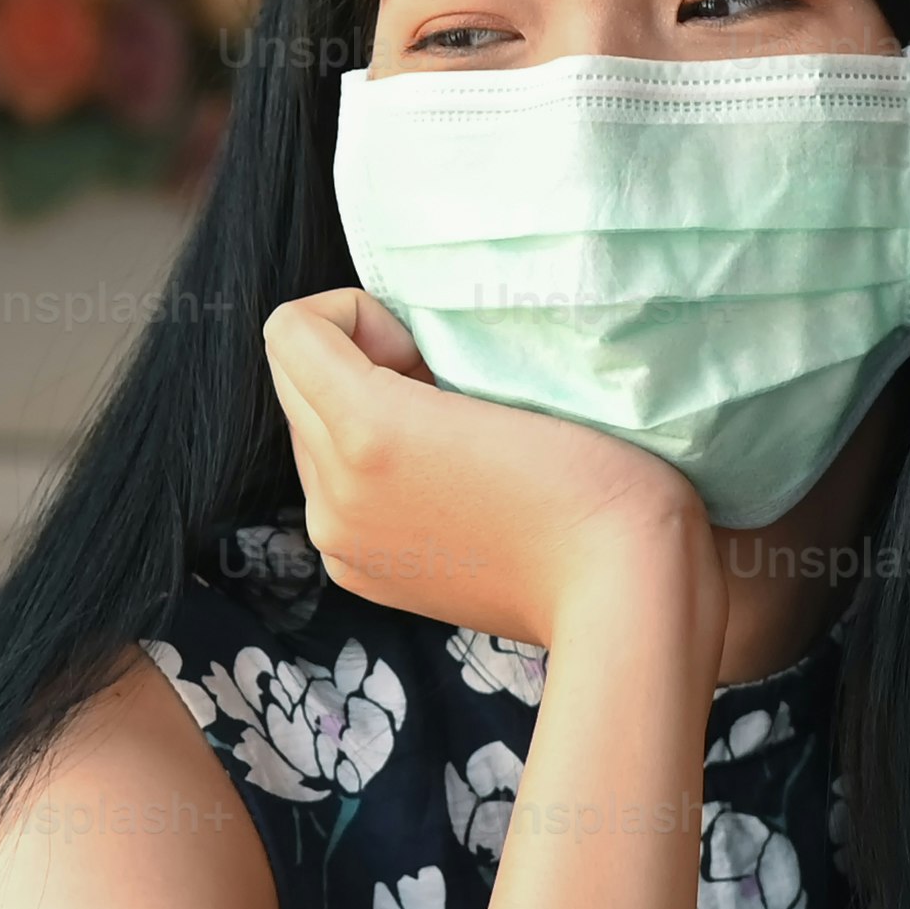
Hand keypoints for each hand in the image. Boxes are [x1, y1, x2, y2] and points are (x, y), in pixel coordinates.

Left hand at [260, 291, 711, 659]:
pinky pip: (334, 490)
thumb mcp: (505, 376)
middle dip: (357, 365)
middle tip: (442, 389)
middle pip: (295, 381)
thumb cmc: (591, 474)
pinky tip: (446, 488)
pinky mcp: (356, 572)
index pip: (291, 328)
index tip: (423, 349)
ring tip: (450, 443)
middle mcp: (332, 491)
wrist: (617, 592)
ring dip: (363, 419)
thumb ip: (420, 347)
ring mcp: (339, 540)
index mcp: (365, 430)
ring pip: (312, 437)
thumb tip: (388, 350)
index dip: (359, 316)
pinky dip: (371, 472)